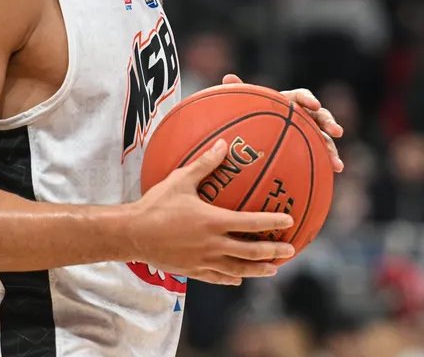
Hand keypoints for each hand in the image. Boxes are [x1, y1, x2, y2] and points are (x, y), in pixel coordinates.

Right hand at [129, 138, 296, 284]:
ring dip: (257, 270)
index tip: (289, 221)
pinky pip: (216, 277)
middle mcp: (212, 244)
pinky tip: (238, 279)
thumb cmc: (156, 204)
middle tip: (291, 250)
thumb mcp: (180, 179)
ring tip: (273, 270)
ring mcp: (203, 260)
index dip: (272, 223)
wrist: (132, 234)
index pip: (250, 223)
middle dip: (272, 252)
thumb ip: (205, 163)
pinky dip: (230, 278)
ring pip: (236, 269)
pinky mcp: (192, 271)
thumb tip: (223, 144)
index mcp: (213, 222)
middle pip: (249, 252)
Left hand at [222, 74, 343, 171]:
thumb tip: (228, 78)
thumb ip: (242, 93)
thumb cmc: (251, 117)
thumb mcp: (246, 106)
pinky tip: (335, 170)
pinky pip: (320, 154)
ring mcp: (308, 132)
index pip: (302, 96)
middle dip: (329, 123)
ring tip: (337, 163)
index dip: (309, 100)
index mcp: (290, 101)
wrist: (255, 136)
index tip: (313, 105)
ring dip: (332, 149)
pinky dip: (329, 161)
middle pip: (320, 116)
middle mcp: (303, 115)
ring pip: (325, 138)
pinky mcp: (310, 148)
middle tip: (337, 132)